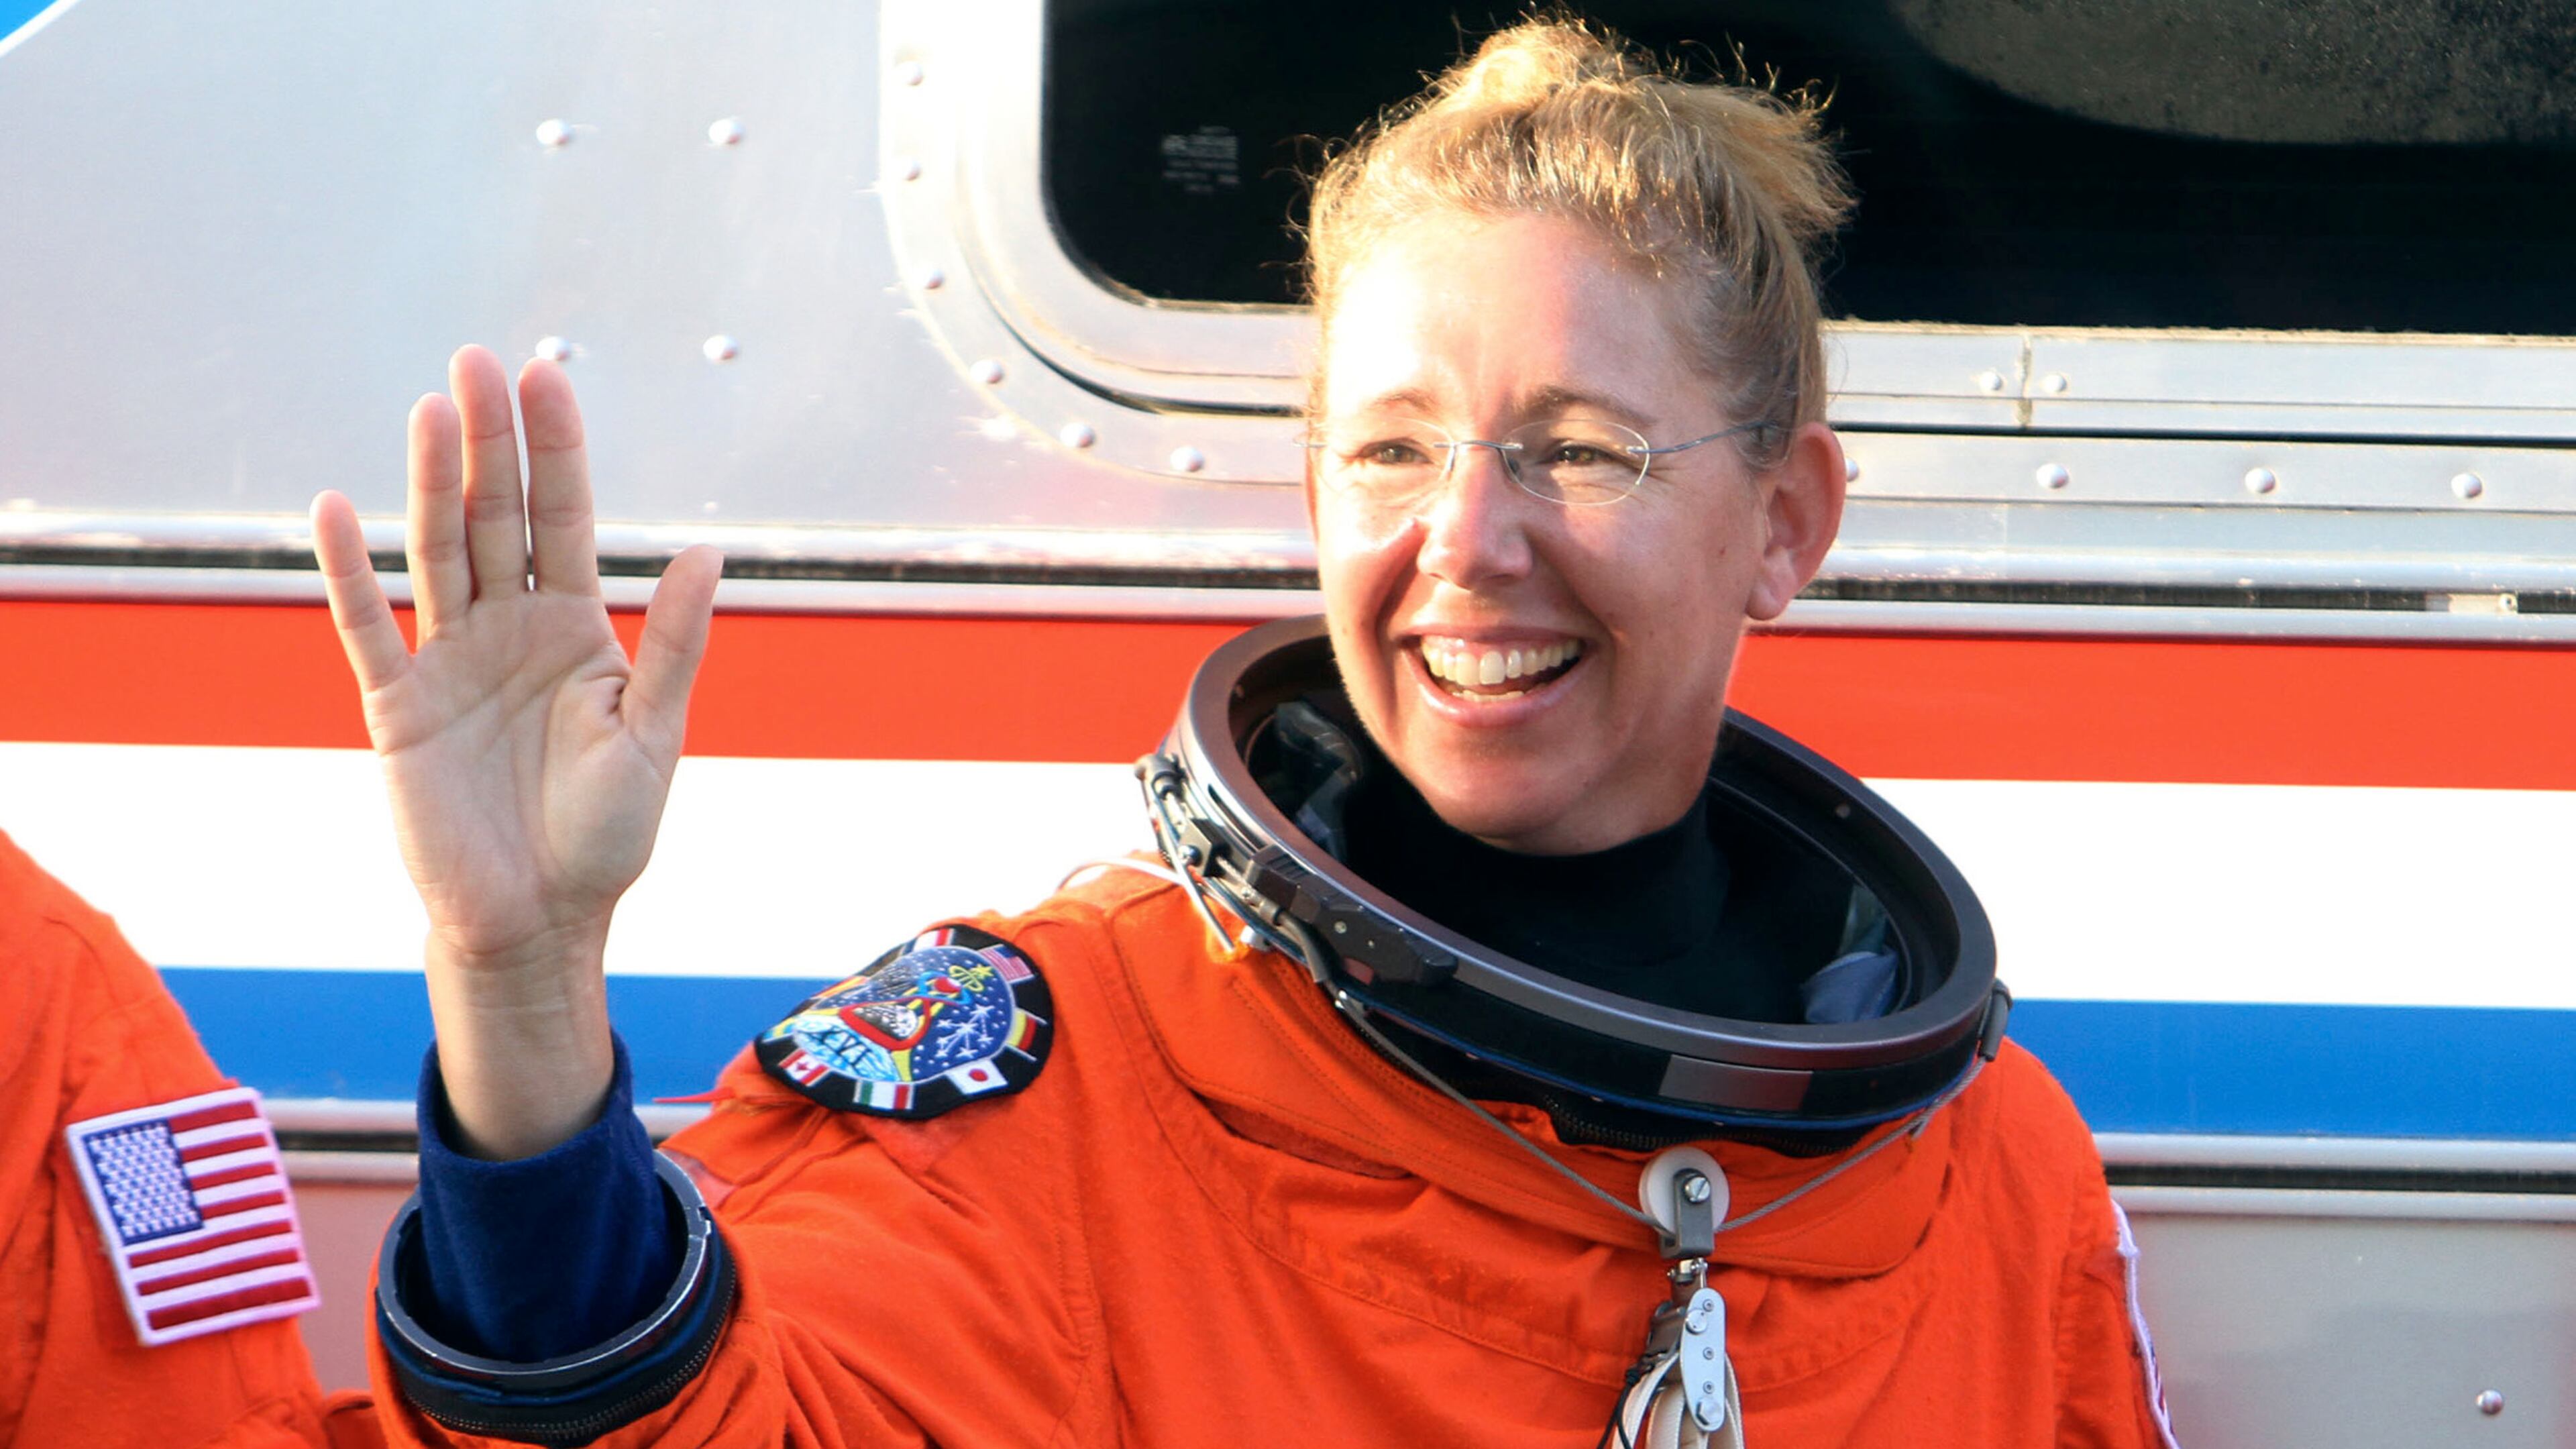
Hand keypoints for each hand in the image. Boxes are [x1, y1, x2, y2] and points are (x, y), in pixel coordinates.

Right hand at [311, 346, 720, 1155]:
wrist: (538, 920)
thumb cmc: (604, 836)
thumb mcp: (652, 737)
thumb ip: (670, 646)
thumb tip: (705, 554)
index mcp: (576, 632)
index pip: (564, 521)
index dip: (555, 452)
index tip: (545, 378)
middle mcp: (510, 631)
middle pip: (496, 519)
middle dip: (491, 443)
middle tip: (478, 361)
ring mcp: (450, 662)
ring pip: (438, 554)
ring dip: (432, 484)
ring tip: (431, 410)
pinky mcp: (399, 707)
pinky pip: (369, 628)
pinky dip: (351, 572)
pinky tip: (336, 509)